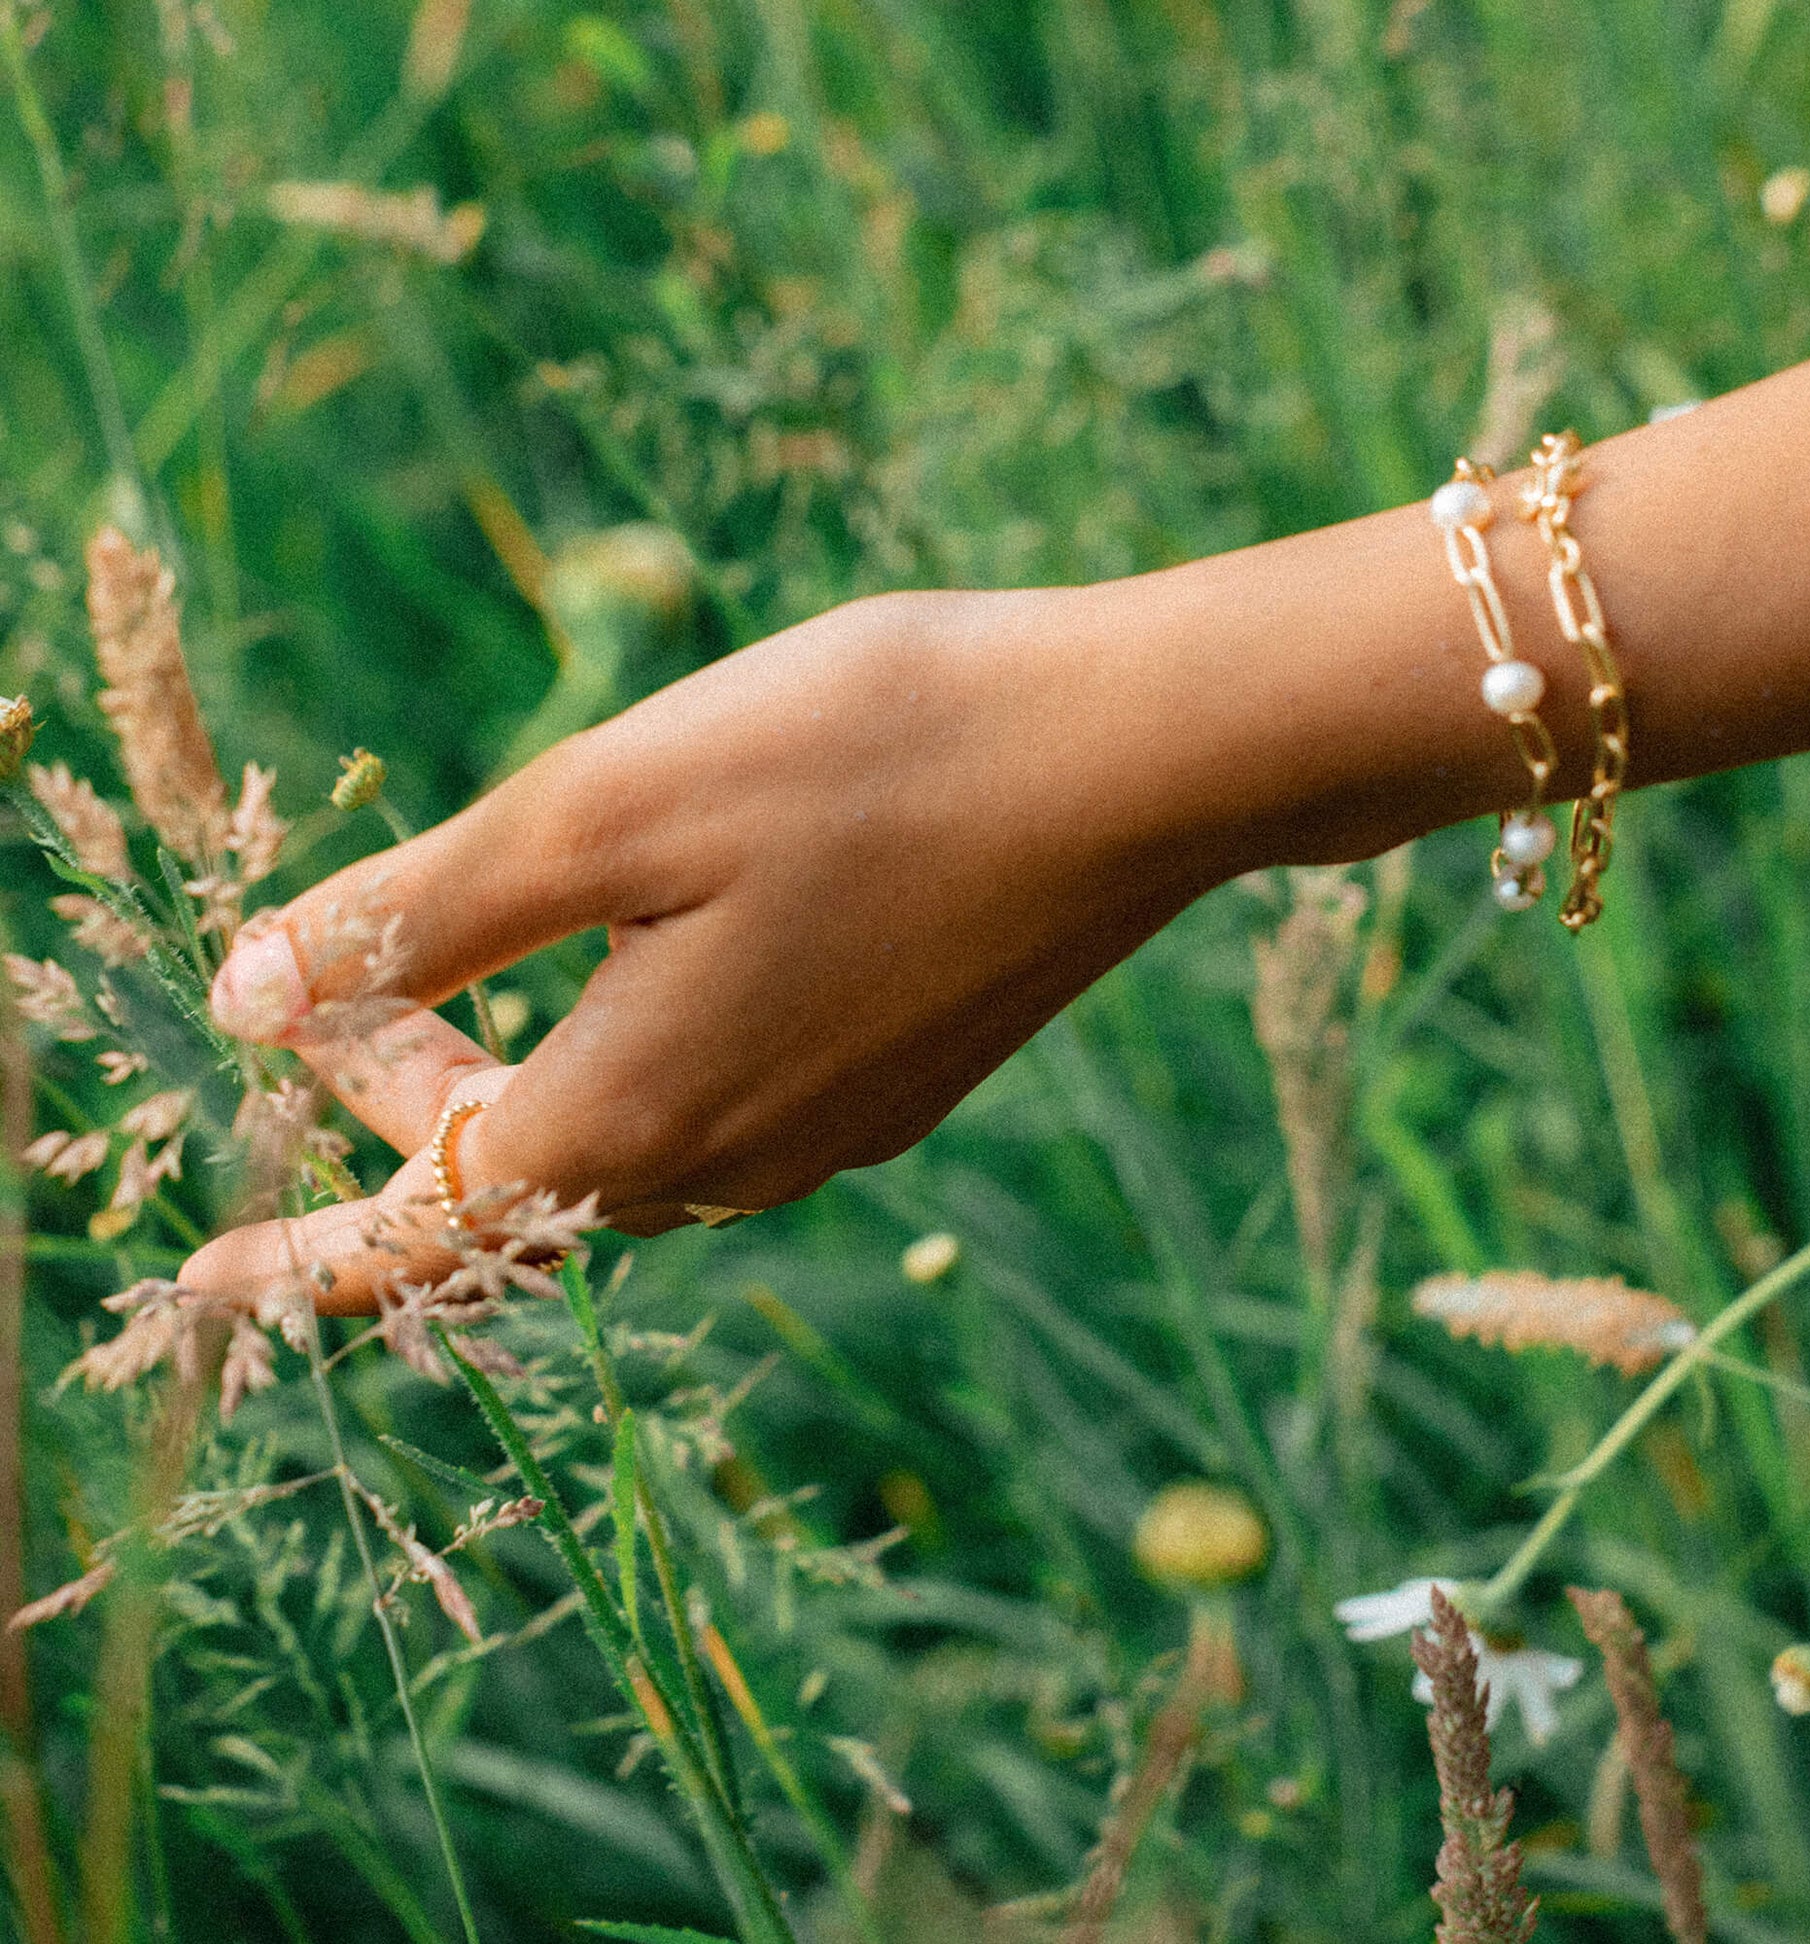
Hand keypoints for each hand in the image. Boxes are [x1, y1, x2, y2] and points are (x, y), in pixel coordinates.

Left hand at [181, 587, 1235, 1311]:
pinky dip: (640, 1048)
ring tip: (505, 948)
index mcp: (631, 1112)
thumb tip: (251, 997)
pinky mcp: (900, 1081)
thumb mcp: (603, 806)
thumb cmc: (870, 757)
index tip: (193, 1280)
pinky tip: (673, 943)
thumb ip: (419, 920)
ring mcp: (829, 1130)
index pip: (413, 1234)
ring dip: (527, 1070)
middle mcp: (729, 1161)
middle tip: (349, 973)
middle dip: (405, 1100)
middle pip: (514, 1179)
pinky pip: (723, 1104)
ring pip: (622, 1140)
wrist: (1136, 763)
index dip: (287, 1260)